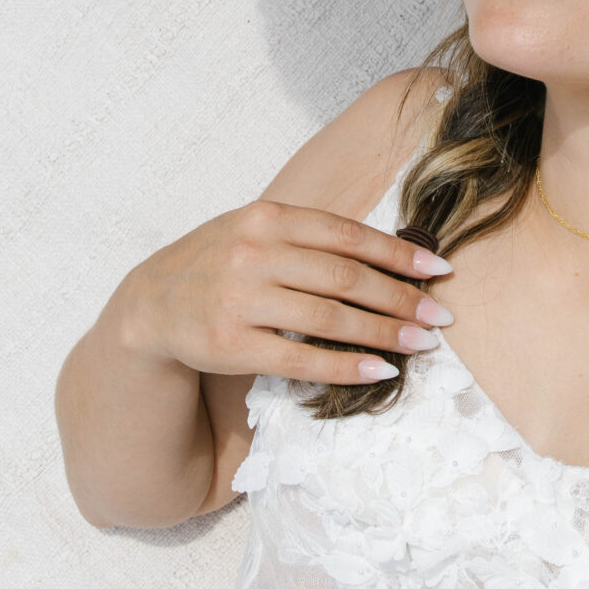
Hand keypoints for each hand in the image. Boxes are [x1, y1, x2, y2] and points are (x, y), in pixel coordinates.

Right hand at [117, 201, 456, 387]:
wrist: (148, 304)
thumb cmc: (218, 264)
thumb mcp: (255, 231)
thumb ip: (309, 235)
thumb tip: (388, 254)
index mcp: (267, 217)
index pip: (348, 234)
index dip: (399, 253)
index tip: (439, 270)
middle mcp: (254, 253)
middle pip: (346, 278)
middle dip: (402, 299)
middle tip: (440, 317)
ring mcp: (240, 300)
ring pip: (330, 318)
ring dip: (384, 334)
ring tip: (421, 345)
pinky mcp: (232, 345)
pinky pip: (301, 359)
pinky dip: (346, 366)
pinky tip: (379, 371)